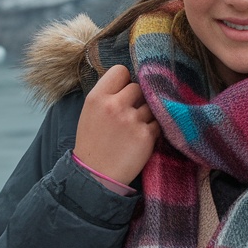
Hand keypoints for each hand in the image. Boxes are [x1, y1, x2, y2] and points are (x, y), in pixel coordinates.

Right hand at [74, 64, 159, 186]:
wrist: (96, 176)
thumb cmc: (93, 144)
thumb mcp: (90, 112)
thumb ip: (107, 95)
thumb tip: (129, 82)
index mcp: (97, 98)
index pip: (120, 70)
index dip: (124, 81)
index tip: (123, 93)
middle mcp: (115, 105)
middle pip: (138, 87)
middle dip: (137, 99)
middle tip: (130, 114)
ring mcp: (132, 120)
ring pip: (151, 105)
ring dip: (146, 114)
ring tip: (134, 129)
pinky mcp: (146, 135)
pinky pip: (158, 122)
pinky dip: (152, 129)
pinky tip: (140, 139)